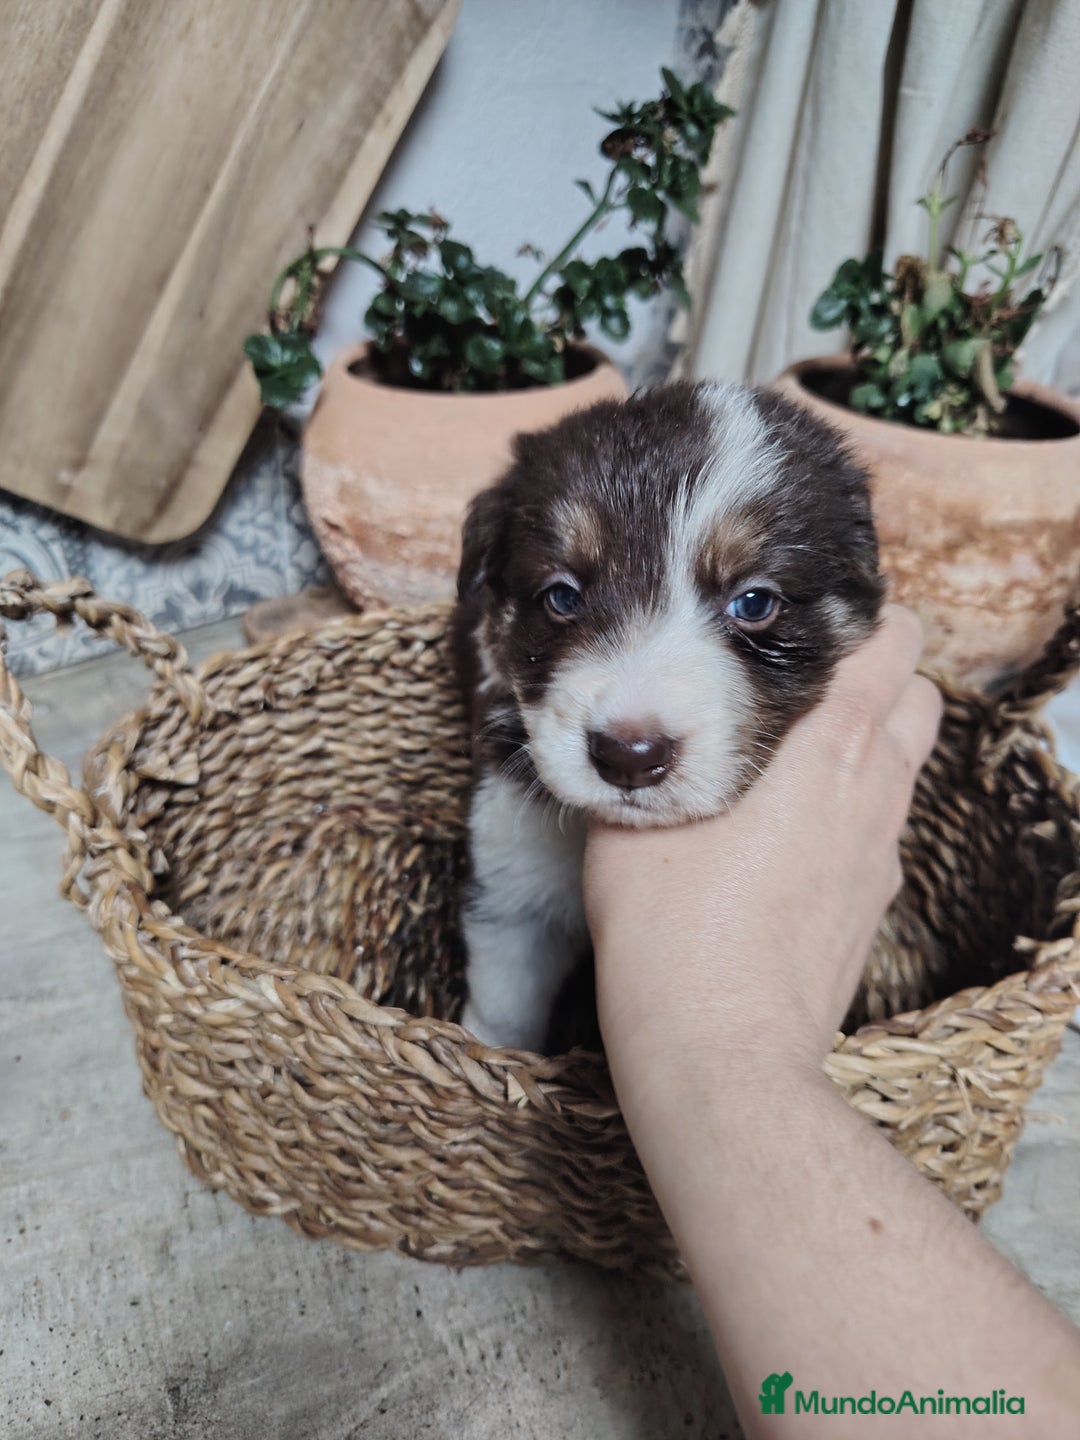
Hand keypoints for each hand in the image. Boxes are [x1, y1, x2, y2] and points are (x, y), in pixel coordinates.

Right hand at [584, 604, 941, 1084]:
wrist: (718, 1051)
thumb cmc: (668, 929)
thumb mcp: (631, 823)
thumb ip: (648, 760)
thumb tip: (632, 732)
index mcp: (825, 752)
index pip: (891, 649)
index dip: (869, 620)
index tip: (819, 619)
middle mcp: (872, 795)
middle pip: (920, 699)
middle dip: (884, 675)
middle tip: (813, 676)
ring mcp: (880, 855)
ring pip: (909, 766)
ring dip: (876, 740)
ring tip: (804, 750)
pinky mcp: (871, 905)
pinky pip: (885, 829)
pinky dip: (860, 807)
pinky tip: (799, 833)